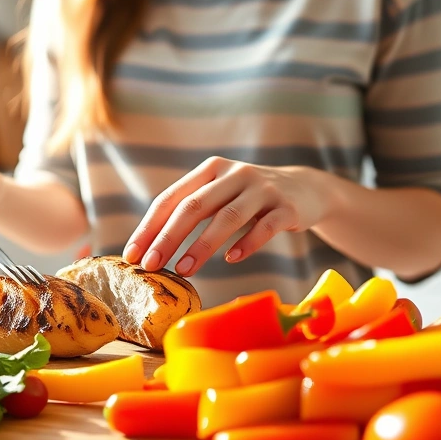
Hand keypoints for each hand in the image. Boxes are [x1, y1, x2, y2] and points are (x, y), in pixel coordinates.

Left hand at [123, 158, 330, 276]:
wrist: (307, 189)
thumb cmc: (250, 199)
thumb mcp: (220, 195)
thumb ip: (192, 211)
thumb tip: (150, 248)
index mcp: (210, 170)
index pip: (171, 198)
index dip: (149, 227)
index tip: (133, 254)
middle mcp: (234, 173)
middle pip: (194, 206)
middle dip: (168, 237)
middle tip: (151, 265)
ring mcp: (262, 188)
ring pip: (227, 217)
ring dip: (202, 245)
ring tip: (184, 270)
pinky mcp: (287, 206)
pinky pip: (264, 227)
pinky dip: (247, 244)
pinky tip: (231, 259)